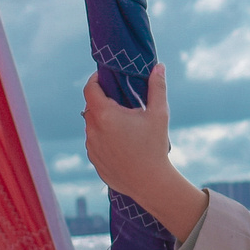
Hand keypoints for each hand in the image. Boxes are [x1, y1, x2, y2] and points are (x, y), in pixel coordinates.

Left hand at [81, 66, 209, 239]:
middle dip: (102, 101)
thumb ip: (157, 87)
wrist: (150, 183)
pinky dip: (103, 138)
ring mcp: (91, 146)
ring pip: (92, 126)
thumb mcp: (159, 114)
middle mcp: (93, 130)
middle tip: (120, 102)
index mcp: (105, 115)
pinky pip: (94, 142)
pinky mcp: (94, 160)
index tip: (104, 77)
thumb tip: (159, 66)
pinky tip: (121, 143)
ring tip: (123, 125)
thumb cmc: (155, 147)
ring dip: (102, 121)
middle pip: (91, 107)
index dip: (95, 79)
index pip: (90, 88)